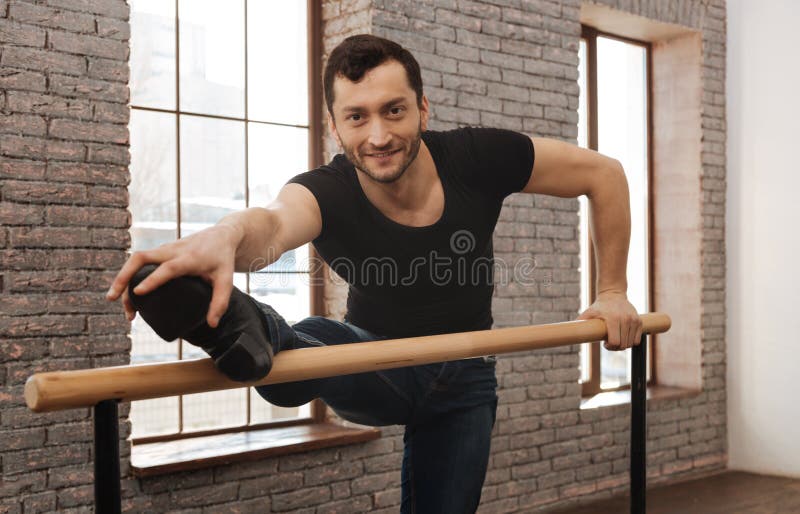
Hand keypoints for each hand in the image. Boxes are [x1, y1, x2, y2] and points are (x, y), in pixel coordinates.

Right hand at [105, 223, 242, 327]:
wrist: (222, 235)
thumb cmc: (223, 259)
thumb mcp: (227, 280)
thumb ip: (220, 302)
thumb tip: (212, 325)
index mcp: (189, 258)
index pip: (168, 268)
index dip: (152, 279)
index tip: (138, 292)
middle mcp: (172, 251)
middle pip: (140, 258)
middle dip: (123, 277)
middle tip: (112, 298)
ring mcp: (164, 249)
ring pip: (136, 259)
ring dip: (123, 278)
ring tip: (120, 304)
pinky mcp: (161, 251)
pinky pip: (141, 261)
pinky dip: (131, 275)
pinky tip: (128, 294)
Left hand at [577, 291, 642, 350]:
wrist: (613, 295)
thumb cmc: (599, 307)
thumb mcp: (588, 313)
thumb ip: (580, 322)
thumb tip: (568, 332)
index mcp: (613, 319)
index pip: (615, 342)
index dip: (609, 347)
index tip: (605, 343)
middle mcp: (625, 319)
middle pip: (623, 344)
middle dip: (616, 347)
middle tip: (609, 342)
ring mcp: (633, 320)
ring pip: (631, 343)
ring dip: (623, 345)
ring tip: (616, 338)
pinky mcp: (639, 321)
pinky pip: (638, 340)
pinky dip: (631, 341)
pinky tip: (624, 336)